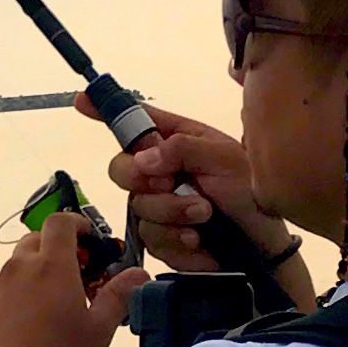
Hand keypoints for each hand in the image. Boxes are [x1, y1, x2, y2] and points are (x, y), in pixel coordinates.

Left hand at [0, 214, 142, 346]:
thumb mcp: (97, 331)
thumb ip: (118, 297)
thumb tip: (138, 273)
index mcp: (52, 265)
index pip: (61, 222)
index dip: (77, 225)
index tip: (90, 241)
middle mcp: (20, 267)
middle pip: (37, 240)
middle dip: (58, 249)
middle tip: (75, 275)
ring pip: (18, 266)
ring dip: (36, 274)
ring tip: (51, 306)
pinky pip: (1, 289)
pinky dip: (16, 295)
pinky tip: (26, 325)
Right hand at [75, 93, 299, 280]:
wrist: (266, 245)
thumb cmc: (251, 191)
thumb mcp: (224, 159)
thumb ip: (182, 150)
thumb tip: (142, 161)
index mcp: (176, 140)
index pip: (134, 120)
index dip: (105, 109)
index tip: (81, 101)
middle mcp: (161, 171)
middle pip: (122, 170)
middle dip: (148, 184)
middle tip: (178, 188)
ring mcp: (160, 207)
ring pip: (139, 211)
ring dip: (173, 217)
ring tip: (205, 219)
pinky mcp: (164, 241)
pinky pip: (152, 242)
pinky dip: (179, 244)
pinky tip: (202, 244)